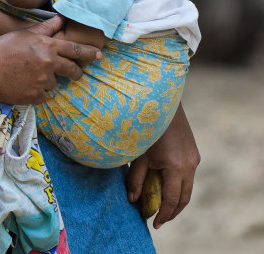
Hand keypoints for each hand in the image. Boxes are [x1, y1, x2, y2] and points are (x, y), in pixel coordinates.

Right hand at [0, 16, 101, 103]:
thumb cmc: (3, 47)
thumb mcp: (25, 34)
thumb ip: (45, 29)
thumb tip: (61, 19)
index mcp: (47, 46)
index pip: (75, 50)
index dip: (89, 53)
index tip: (99, 56)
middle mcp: (48, 64)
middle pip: (72, 70)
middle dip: (76, 72)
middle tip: (76, 73)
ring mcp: (42, 82)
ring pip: (54, 84)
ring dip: (47, 81)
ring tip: (28, 75)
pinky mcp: (34, 96)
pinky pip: (43, 96)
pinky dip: (36, 92)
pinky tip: (23, 85)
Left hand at [126, 103, 199, 228]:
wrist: (161, 102)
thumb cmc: (145, 126)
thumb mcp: (138, 154)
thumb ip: (135, 179)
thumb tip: (133, 200)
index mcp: (176, 168)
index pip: (172, 201)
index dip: (163, 215)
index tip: (154, 224)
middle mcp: (190, 165)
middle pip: (184, 198)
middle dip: (172, 211)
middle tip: (158, 219)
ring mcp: (194, 158)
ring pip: (187, 187)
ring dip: (176, 198)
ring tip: (160, 204)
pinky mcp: (193, 151)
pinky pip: (187, 174)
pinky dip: (178, 184)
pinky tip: (164, 182)